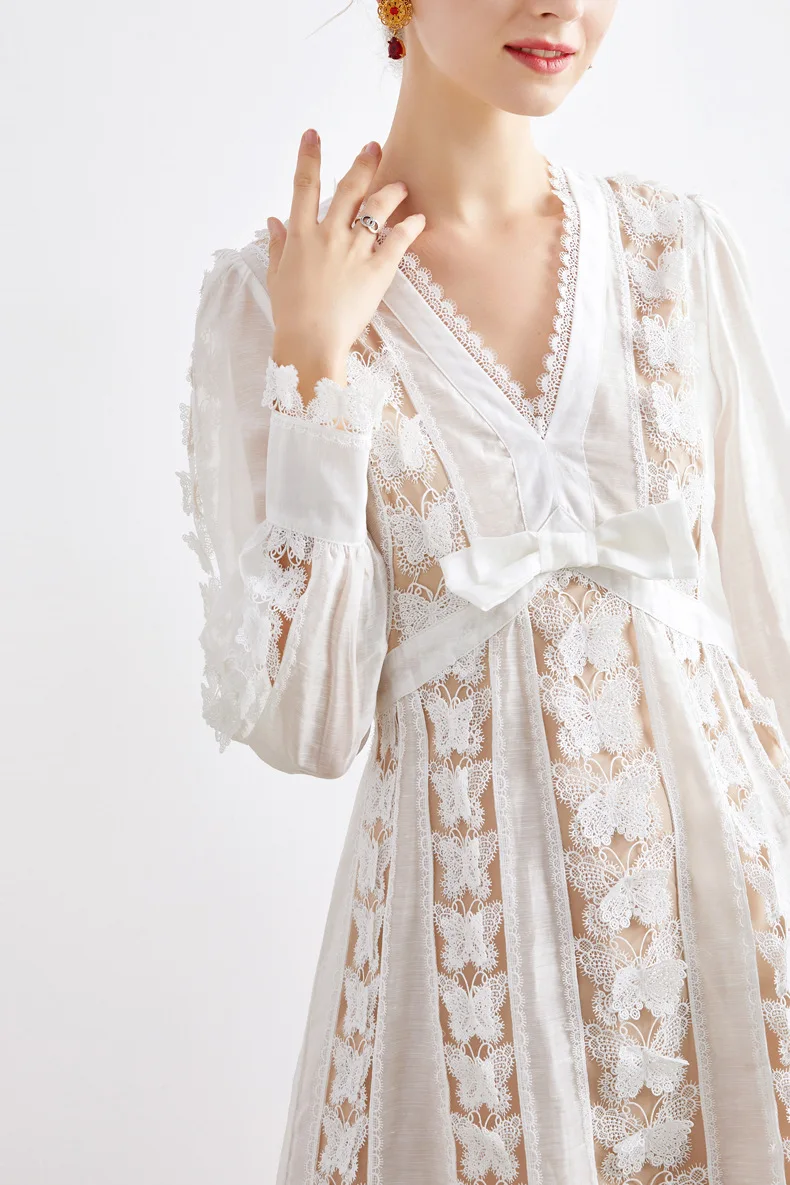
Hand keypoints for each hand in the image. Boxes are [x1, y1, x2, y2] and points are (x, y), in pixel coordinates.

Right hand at [266, 128, 424, 389]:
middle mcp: (329, 235)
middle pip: (349, 188)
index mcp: (301, 235)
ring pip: (377, 208)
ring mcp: (355, 250)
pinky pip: (398, 240)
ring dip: (391, 191)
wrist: (311, 341)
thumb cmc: (291, 314)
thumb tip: (274, 221)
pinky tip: (418, 219)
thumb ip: (278, 245)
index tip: (313, 134)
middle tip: (374, 147)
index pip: (304, 186)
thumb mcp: (277, 276)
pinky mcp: (377, 270)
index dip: (308, 156)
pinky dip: (410, 226)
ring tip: (401, 185)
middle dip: (363, 163)